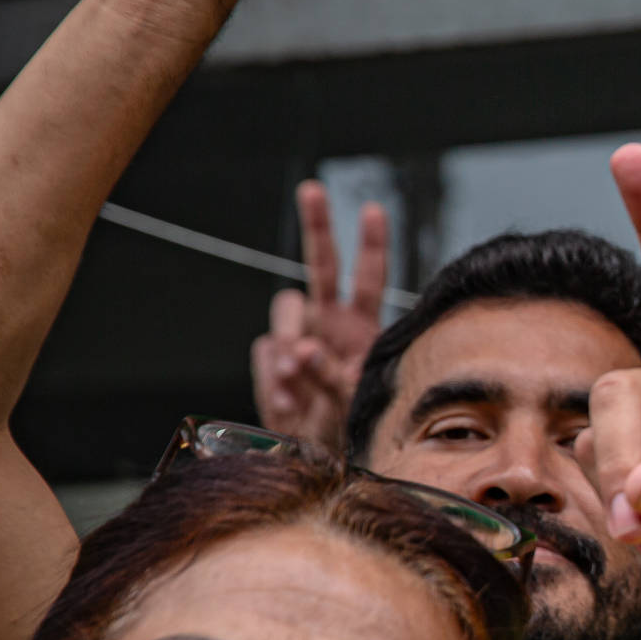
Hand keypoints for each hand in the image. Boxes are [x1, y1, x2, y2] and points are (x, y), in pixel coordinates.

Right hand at [251, 179, 387, 449]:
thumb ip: (327, 374)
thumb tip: (301, 348)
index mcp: (362, 326)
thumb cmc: (346, 423)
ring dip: (291, 337)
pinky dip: (274, 376)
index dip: (372, 244)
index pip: (369, 278)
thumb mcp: (348, 401)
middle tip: (313, 188)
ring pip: (287, 305)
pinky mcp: (273, 352)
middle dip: (318, 224)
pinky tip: (289, 402)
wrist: (314, 451)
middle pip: (324, 264)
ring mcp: (299, 333)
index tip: (373, 210)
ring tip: (300, 382)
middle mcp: (331, 321)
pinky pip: (267, 350)